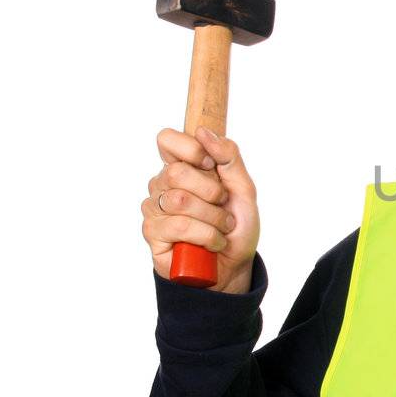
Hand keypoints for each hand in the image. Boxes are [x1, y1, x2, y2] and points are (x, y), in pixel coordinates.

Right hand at [141, 127, 260, 292]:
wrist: (234, 265)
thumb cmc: (236, 226)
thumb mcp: (243, 188)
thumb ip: (229, 156)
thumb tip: (203, 131)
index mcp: (182, 166)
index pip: (166, 140)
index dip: (190, 149)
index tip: (211, 165)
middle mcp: (163, 184)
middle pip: (177, 171)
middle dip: (212, 192)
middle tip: (222, 206)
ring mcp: (155, 208)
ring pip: (179, 200)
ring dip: (213, 218)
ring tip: (221, 228)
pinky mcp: (152, 232)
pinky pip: (178, 226)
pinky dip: (206, 235)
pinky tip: (211, 243)